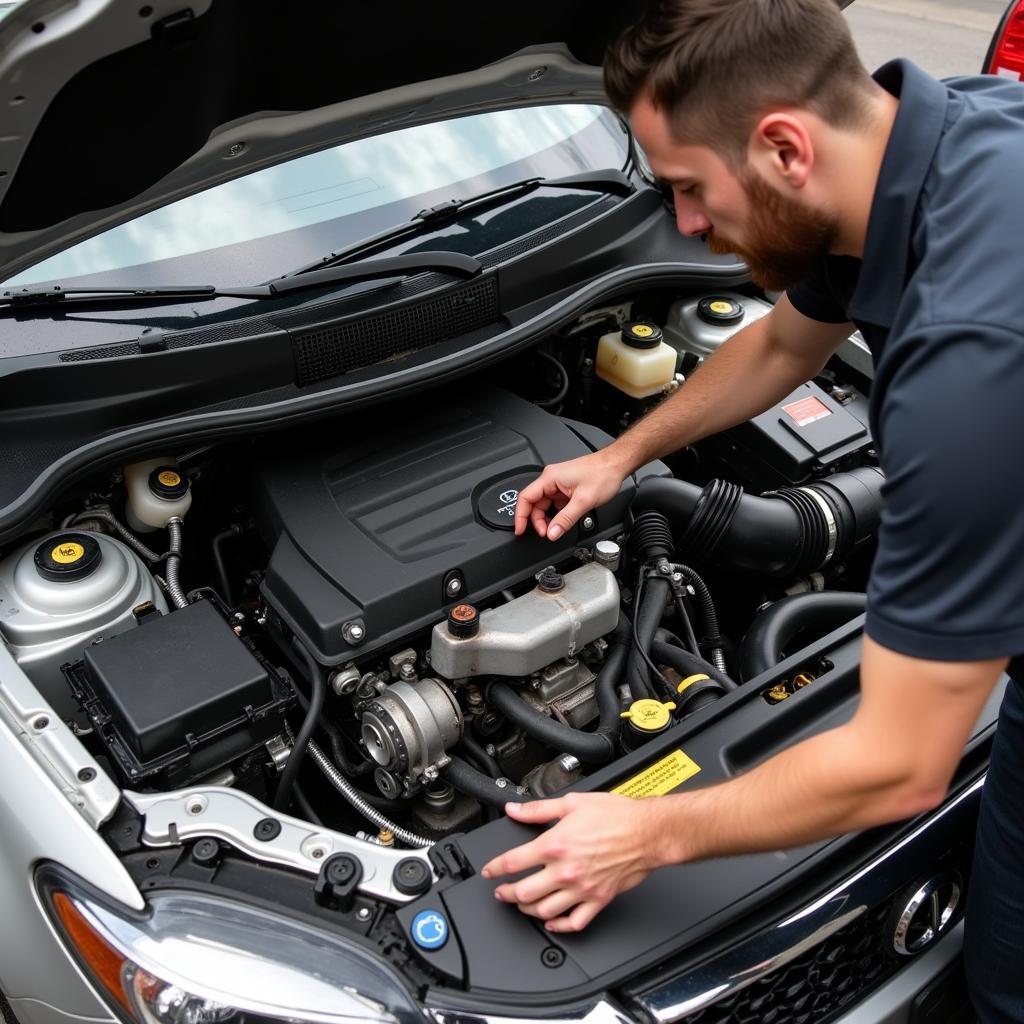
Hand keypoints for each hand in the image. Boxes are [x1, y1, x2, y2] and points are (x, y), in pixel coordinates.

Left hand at [480, 793, 666, 931]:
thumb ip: (539, 809)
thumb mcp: (572, 803)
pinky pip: (575, 922)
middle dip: (506, 893)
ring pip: (545, 911)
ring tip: (522, 904)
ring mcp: (582, 889)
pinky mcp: (598, 900)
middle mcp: (565, 870)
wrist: (648, 832)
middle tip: (501, 891)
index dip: (496, 868)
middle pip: (524, 892)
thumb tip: (515, 810)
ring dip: (527, 910)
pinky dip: (559, 926)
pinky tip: (552, 922)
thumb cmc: (616, 815)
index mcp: (555, 845)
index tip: (490, 870)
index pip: (514, 861)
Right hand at [514, 450, 629, 540]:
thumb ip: (565, 519)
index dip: (520, 516)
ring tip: (556, 529)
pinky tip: (564, 521)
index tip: (520, 530)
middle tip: (546, 533)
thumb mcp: (583, 501)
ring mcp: (558, 484)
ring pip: (544, 505)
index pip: (525, 498)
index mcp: (550, 478)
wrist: (616, 464)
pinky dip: (556, 514)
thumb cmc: (602, 473)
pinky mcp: (566, 488)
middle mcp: (551, 479)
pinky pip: (555, 504)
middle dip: (537, 521)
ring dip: (548, 519)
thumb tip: (551, 533)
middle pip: (534, 504)